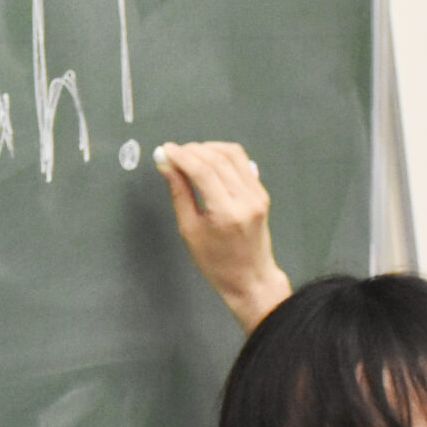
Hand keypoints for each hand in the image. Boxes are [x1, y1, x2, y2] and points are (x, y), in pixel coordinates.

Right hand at [156, 141, 290, 332]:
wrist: (250, 278)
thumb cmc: (216, 262)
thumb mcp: (190, 230)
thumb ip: (180, 193)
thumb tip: (167, 166)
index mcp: (227, 213)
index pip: (203, 171)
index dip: (182, 156)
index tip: (165, 150)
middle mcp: (247, 199)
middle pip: (218, 159)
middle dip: (192, 150)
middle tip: (173, 153)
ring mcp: (258, 194)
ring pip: (233, 154)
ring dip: (209, 148)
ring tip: (190, 155)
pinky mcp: (261, 193)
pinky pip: (242, 163)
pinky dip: (223, 156)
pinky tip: (209, 162)